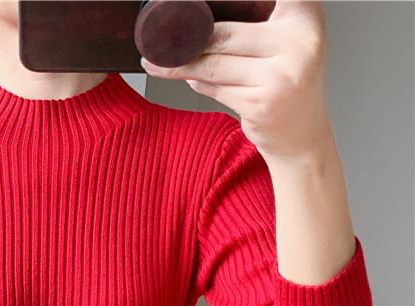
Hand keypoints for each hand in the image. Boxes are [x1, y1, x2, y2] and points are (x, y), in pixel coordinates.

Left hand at [141, 0, 332, 161]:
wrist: (302, 135)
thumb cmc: (287, 82)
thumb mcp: (284, 41)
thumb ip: (254, 23)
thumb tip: (197, 17)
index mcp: (303, 13)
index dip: (219, 3)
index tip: (188, 5)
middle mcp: (298, 41)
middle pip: (223, 33)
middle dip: (187, 39)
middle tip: (160, 39)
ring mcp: (280, 75)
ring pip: (214, 64)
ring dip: (182, 65)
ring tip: (160, 62)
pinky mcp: (261, 103)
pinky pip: (215, 88)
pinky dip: (199, 83)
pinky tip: (191, 79)